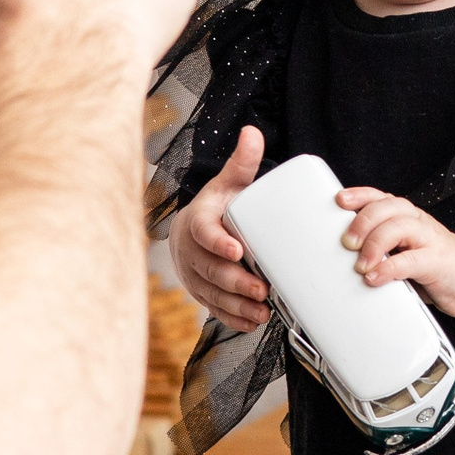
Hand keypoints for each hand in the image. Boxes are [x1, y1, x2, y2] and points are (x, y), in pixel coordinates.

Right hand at [173, 128, 269, 329]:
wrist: (191, 233)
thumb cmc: (216, 208)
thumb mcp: (227, 184)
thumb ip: (242, 163)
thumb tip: (253, 132)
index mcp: (198, 222)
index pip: (204, 233)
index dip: (219, 243)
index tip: (238, 251)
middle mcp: (192, 252)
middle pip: (210, 270)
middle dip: (236, 282)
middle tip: (262, 289)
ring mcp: (195, 276)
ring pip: (212, 294)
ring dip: (237, 305)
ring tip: (262, 311)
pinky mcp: (202, 294)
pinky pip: (214, 309)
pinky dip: (233, 318)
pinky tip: (253, 322)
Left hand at [338, 187, 454, 316]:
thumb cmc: (431, 260)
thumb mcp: (400, 248)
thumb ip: (377, 245)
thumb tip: (340, 252)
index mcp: (405, 215)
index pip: (380, 197)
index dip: (359, 195)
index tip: (339, 201)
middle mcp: (416, 221)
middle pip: (387, 208)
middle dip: (363, 222)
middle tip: (348, 243)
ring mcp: (428, 239)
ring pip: (399, 227)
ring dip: (375, 244)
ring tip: (361, 264)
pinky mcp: (437, 262)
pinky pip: (410, 260)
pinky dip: (390, 268)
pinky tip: (376, 277)